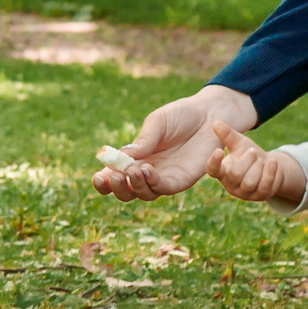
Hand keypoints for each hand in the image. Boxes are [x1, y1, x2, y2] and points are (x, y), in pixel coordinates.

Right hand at [93, 86, 257, 200]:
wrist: (210, 114)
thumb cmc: (181, 115)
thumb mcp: (158, 122)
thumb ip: (143, 140)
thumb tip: (123, 156)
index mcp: (135, 158)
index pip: (113, 176)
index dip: (103, 181)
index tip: (98, 177)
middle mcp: (147, 171)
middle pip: (126, 192)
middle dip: (116, 188)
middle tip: (115, 176)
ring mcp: (164, 178)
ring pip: (143, 194)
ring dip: (135, 186)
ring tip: (133, 171)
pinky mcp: (181, 180)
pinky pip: (165, 188)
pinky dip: (154, 183)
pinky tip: (149, 171)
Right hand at [207, 120, 305, 205]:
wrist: (269, 165)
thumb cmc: (249, 154)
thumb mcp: (239, 143)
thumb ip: (227, 135)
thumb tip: (216, 122)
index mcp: (222, 171)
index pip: (213, 170)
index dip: (214, 162)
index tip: (219, 150)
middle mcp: (231, 185)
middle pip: (235, 175)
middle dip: (246, 160)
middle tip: (253, 151)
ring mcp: (246, 193)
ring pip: (249, 182)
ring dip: (257, 167)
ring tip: (261, 159)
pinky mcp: (261, 195)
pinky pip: (265, 185)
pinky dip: (270, 172)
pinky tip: (273, 161)